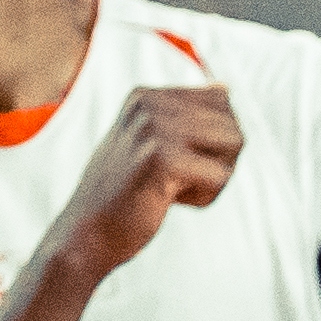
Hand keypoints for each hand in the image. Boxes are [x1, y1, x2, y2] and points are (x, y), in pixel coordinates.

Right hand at [48, 84, 237, 284]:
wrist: (87, 233)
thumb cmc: (124, 192)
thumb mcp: (149, 142)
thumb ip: (185, 115)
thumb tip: (226, 87)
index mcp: (145, 95)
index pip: (220, 100)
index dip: (212, 140)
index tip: (175, 162)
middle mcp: (148, 102)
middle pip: (232, 124)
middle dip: (219, 159)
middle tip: (177, 181)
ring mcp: (152, 128)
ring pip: (234, 144)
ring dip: (215, 177)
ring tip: (174, 189)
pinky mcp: (161, 158)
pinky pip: (221, 176)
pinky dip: (205, 197)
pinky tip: (170, 200)